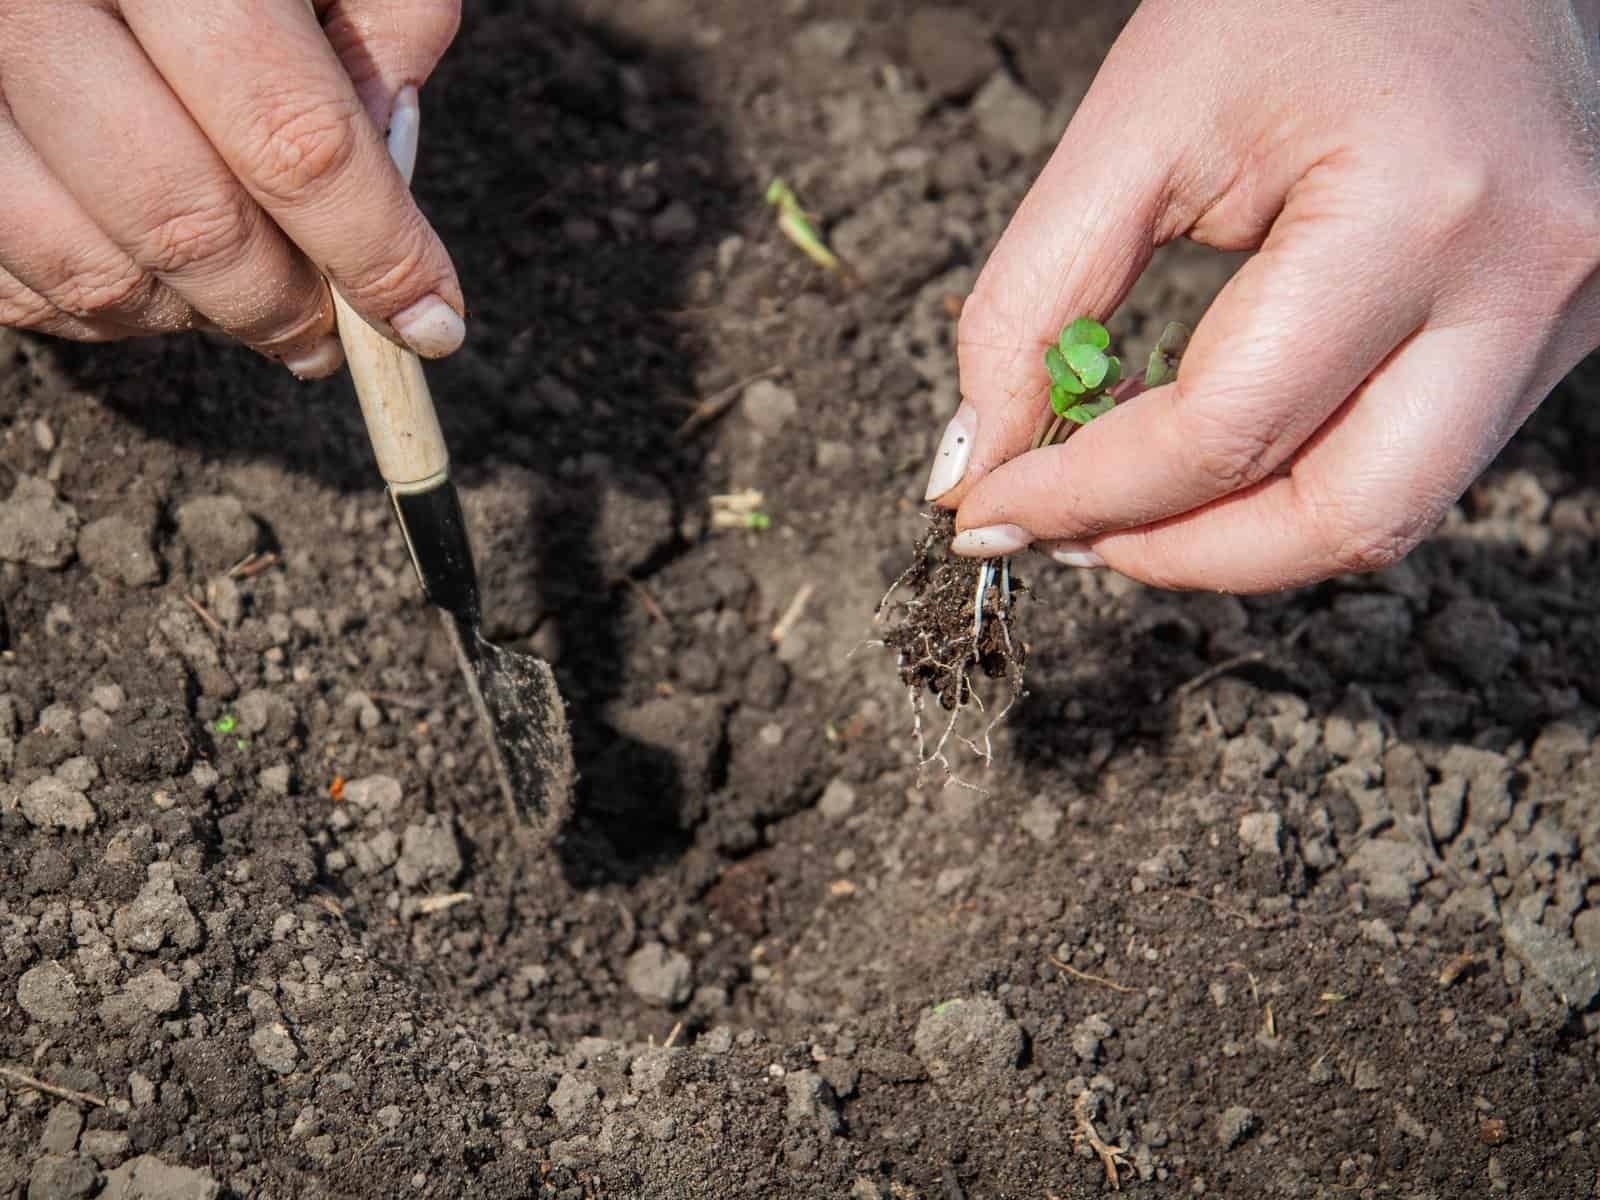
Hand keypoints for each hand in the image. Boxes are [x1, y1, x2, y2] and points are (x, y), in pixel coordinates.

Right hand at [0, 0, 463, 377]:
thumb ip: (376, 21)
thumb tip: (394, 163)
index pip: (294, 138)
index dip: (376, 250)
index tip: (430, 322)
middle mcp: (34, 6)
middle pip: (191, 221)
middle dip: (284, 305)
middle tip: (329, 330)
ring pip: (95, 267)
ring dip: (194, 318)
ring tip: (250, 304)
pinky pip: (14, 276)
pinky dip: (103, 309)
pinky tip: (158, 282)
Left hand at [926, 0, 1599, 591]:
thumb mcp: (1137, 126)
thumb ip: (1037, 297)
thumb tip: (981, 461)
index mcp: (1419, 207)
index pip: (1226, 430)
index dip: (1083, 495)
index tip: (989, 510)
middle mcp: (1526, 279)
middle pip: (1341, 520)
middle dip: (1178, 554)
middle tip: (1062, 531)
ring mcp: (1562, 312)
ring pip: (1387, 515)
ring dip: (1237, 538)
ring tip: (1125, 500)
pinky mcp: (1555, 327)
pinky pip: (1412, 459)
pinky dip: (1296, 482)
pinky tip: (1211, 450)